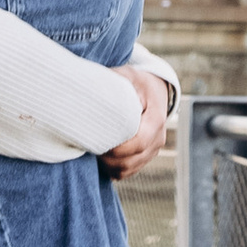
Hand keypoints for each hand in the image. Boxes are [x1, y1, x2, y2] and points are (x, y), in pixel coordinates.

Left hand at [101, 60, 172, 183]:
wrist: (154, 90)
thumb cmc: (137, 82)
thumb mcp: (128, 76)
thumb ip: (114, 82)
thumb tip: (90, 90)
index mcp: (156, 119)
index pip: (139, 142)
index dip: (117, 148)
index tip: (96, 142)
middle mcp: (158, 138)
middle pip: (131, 160)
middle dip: (108, 158)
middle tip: (87, 147)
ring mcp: (153, 150)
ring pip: (128, 169)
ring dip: (108, 165)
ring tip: (91, 152)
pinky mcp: (145, 156)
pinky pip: (128, 171)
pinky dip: (112, 169)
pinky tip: (99, 157)